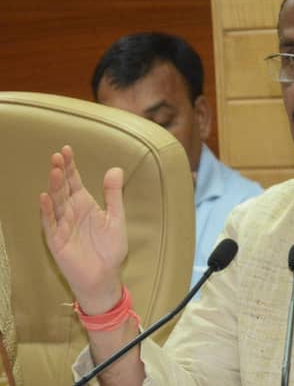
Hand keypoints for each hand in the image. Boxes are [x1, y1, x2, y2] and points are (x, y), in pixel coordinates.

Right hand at [39, 145, 126, 313]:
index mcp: (84, 204)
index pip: (75, 181)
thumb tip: (115, 169)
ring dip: (54, 187)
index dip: (70, 166)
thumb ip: (114, 194)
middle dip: (60, 172)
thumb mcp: (116, 217)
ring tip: (55, 171)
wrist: (105, 275)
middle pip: (63, 188)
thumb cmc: (110, 248)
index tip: (67, 149)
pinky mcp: (57, 240)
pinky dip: (47, 211)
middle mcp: (71, 211)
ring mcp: (62, 225)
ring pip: (55, 203)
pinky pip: (50, 224)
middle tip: (57, 156)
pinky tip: (45, 197)